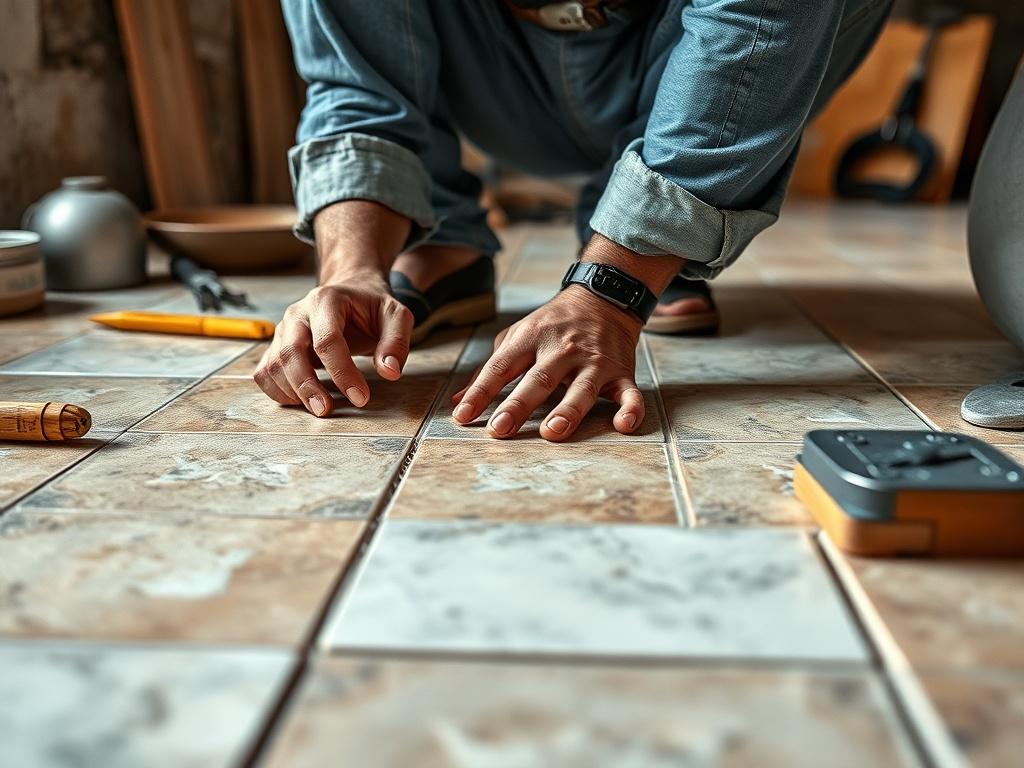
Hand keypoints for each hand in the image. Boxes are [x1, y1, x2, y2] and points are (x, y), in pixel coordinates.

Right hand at [254, 270, 413, 416]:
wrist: (349, 292)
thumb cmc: (371, 306)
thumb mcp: (395, 316)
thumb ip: (396, 342)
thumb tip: (390, 372)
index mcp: (326, 301)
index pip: (327, 341)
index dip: (342, 372)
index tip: (360, 397)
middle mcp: (298, 314)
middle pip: (291, 353)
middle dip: (308, 387)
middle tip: (327, 411)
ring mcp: (283, 330)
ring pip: (274, 365)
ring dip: (293, 392)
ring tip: (320, 408)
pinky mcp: (277, 346)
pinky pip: (265, 372)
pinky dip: (278, 391)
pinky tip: (302, 401)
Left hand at [451, 286, 644, 440]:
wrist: (603, 297)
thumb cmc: (553, 324)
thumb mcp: (517, 337)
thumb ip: (490, 370)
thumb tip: (459, 401)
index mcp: (531, 339)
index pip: (501, 366)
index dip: (481, 391)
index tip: (463, 415)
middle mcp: (562, 349)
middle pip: (539, 378)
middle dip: (518, 405)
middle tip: (499, 430)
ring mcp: (594, 362)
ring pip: (581, 389)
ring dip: (567, 411)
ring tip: (552, 432)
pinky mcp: (621, 372)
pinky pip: (629, 393)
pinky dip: (630, 409)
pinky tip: (622, 425)